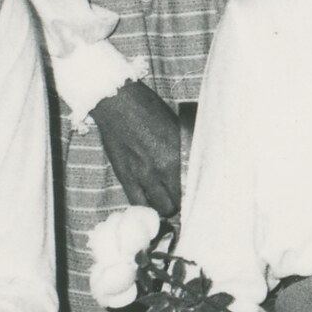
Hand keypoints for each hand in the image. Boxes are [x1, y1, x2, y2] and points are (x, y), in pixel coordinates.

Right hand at [91, 87, 188, 214]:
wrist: (118, 104)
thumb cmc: (149, 109)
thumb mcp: (176, 128)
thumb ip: (183, 151)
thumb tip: (192, 166)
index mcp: (177, 156)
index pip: (191, 189)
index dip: (193, 194)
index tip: (193, 193)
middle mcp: (160, 169)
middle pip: (174, 204)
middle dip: (178, 203)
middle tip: (178, 197)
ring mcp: (141, 175)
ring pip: (157, 208)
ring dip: (162, 206)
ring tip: (163, 199)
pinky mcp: (124, 177)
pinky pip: (136, 202)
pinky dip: (144, 204)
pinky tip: (148, 198)